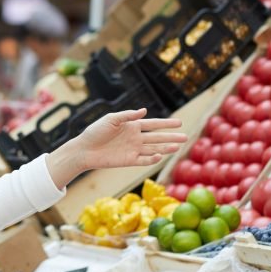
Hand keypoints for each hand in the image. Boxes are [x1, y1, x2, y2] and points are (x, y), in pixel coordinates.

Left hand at [47, 109, 185, 187]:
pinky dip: (152, 159)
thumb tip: (144, 111)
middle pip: (157, 137)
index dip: (166, 124)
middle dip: (171, 137)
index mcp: (132, 126)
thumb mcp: (111, 119)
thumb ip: (127, 116)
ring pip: (154, 149)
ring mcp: (133, 150)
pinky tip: (159, 155)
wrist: (84, 149)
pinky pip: (144, 160)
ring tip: (178, 147)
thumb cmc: (95, 132)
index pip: (153, 124)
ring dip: (165, 148)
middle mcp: (135, 138)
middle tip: (186, 136)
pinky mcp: (129, 160)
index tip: (179, 122)